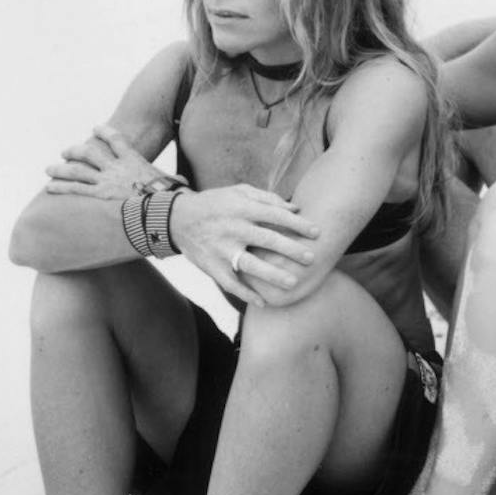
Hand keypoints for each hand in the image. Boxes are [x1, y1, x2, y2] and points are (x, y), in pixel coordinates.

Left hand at [44, 124, 183, 199]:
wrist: (164, 208)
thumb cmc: (173, 197)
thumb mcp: (176, 184)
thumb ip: (176, 182)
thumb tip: (184, 183)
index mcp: (135, 161)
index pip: (116, 140)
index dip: (104, 132)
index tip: (95, 128)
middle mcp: (117, 167)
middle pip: (90, 152)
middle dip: (75, 151)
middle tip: (65, 153)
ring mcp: (106, 180)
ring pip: (77, 169)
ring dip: (61, 168)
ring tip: (49, 169)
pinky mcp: (99, 196)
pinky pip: (74, 189)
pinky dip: (61, 187)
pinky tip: (50, 188)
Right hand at [171, 185, 320, 306]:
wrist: (177, 219)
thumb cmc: (217, 203)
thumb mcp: (239, 192)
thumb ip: (268, 199)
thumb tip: (296, 208)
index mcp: (241, 207)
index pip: (275, 215)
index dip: (298, 223)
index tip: (318, 232)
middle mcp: (232, 228)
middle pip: (266, 240)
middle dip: (291, 250)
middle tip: (312, 259)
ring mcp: (221, 249)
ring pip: (249, 265)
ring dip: (272, 275)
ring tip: (293, 283)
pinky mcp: (211, 266)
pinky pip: (230, 284)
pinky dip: (246, 294)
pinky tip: (264, 302)